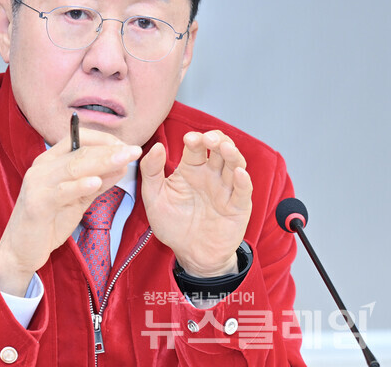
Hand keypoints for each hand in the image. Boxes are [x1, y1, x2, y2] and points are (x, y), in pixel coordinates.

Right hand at [0, 129, 141, 295]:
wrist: (20, 250)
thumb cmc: (49, 221)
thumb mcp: (78, 198)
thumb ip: (98, 182)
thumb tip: (122, 165)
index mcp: (50, 161)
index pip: (78, 139)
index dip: (105, 140)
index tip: (127, 146)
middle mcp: (42, 167)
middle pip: (80, 152)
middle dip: (110, 150)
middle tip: (134, 151)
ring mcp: (38, 184)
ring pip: (73, 167)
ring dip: (102, 162)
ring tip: (124, 160)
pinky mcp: (37, 204)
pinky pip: (61, 191)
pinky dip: (79, 185)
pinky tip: (97, 181)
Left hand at [140, 130, 251, 276]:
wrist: (190, 255)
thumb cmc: (172, 224)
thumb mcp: (154, 197)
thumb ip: (151, 171)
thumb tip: (157, 146)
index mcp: (191, 169)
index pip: (196, 147)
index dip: (195, 139)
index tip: (189, 139)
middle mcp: (211, 175)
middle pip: (220, 149)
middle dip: (217, 140)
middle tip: (209, 139)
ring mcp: (226, 189)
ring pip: (234, 164)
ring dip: (232, 154)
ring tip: (226, 148)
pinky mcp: (238, 207)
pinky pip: (243, 190)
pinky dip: (243, 181)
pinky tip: (239, 173)